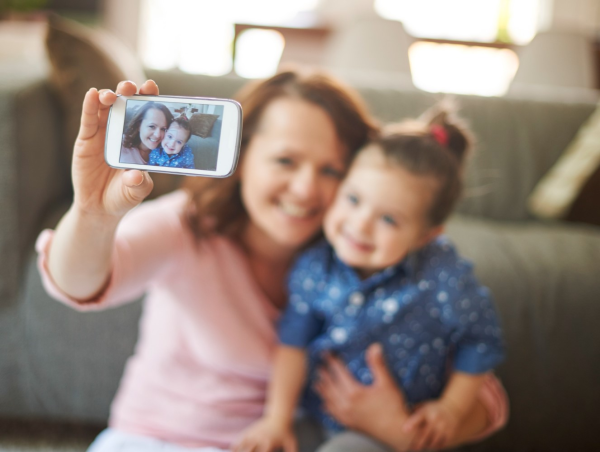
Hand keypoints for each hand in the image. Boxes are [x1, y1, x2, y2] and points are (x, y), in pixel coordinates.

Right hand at [72, 80, 156, 218]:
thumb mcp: (136, 192)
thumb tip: (135, 175)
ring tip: (112, 94)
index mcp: (139, 141)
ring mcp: (103, 134)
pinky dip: (90, 106)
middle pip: (125, 106)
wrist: (99, 208)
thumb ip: (139, 184)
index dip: (149, 99)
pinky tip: (92, 94)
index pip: (145, 116)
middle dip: (129, 92)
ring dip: (109, 96)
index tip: (151, 87)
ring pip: (105, 108)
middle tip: (132, 87)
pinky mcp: (86, 140)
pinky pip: (88, 120)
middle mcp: (121, 133)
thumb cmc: (123, 197)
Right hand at [233, 417, 296, 451]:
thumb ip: (292, 450)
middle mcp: (259, 439)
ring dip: (240, 451)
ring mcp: (252, 435)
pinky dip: (235, 447)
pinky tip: (233, 451)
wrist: (278, 416)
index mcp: (268, 444)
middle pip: (249, 451)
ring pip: (242, 446)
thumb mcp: (291, 442)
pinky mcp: (249, 432)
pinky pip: (239, 440)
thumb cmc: (285, 431)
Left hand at [314, 343, 412, 450]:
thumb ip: (378, 364)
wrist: (396, 432)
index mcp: (354, 392)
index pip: (338, 372)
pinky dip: (327, 406)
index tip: (326, 353)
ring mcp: (346, 415)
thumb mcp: (387, 383)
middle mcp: (346, 404)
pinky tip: (325, 404)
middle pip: (330, 386)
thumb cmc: (393, 407)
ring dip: (322, 390)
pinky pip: (333, 413)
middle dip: (324, 375)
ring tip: (317, 383)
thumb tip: (374, 346)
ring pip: (329, 400)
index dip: (331, 361)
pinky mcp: (349, 423)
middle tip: (318, 365)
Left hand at [403, 400, 461, 450]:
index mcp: (427, 411)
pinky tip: (430, 444)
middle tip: (410, 447)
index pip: (418, 418)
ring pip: (432, 442)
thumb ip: (413, 410)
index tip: (404, 430)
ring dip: (425, 445)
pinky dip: (434, 446)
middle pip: (424, 434)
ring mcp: (444, 427)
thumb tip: (399, 415)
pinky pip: (440, 444)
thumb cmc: (433, 408)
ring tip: (419, 447)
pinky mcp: (450, 434)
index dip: (411, 424)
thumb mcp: (424, 405)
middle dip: (416, 442)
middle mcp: (435, 419)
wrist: (453, 408)